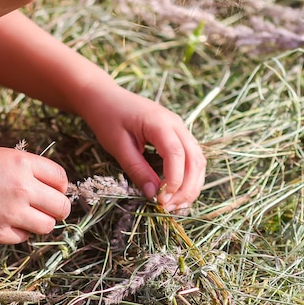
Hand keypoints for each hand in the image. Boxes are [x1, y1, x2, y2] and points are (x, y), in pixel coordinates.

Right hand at [0, 146, 70, 242]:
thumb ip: (26, 168)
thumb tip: (50, 184)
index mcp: (22, 164)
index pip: (61, 179)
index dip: (60, 187)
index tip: (53, 191)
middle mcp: (23, 188)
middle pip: (62, 206)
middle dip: (58, 208)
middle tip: (47, 209)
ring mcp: (12, 212)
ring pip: (48, 225)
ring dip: (41, 222)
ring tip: (27, 217)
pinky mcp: (0, 233)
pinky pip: (25, 237)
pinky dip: (20, 232)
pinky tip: (6, 222)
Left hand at [81, 87, 205, 211]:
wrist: (104, 96)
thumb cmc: (107, 118)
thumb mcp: (118, 146)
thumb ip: (137, 170)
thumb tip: (152, 195)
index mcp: (160, 123)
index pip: (177, 155)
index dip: (174, 181)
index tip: (162, 200)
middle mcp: (177, 124)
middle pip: (195, 159)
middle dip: (187, 188)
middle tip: (170, 208)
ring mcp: (180, 128)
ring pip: (198, 160)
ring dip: (191, 185)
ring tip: (176, 205)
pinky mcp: (178, 135)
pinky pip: (192, 158)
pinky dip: (189, 177)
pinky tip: (177, 192)